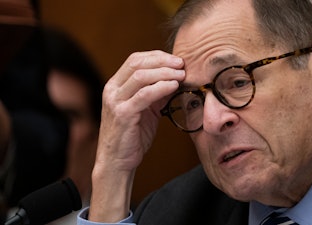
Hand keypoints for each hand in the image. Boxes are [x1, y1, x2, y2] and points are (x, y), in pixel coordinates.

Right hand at [89, 50, 184, 221]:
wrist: (117, 161)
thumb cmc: (132, 135)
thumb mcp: (145, 110)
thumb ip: (156, 94)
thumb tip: (176, 79)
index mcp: (116, 86)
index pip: (135, 60)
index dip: (157, 56)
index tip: (176, 59)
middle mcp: (112, 90)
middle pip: (137, 63)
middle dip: (162, 61)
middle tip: (181, 64)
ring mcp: (115, 102)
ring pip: (140, 76)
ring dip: (164, 73)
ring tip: (181, 74)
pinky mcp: (122, 114)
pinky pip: (144, 95)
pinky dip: (160, 88)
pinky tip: (174, 86)